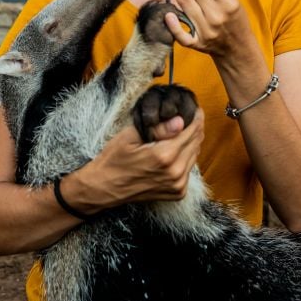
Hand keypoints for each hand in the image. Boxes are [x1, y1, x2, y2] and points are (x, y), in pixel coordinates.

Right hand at [80, 109, 204, 206]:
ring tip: (180, 131)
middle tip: (189, 116)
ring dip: (191, 142)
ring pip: (195, 155)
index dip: (196, 116)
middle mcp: (175, 172)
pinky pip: (189, 169)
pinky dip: (186, 157)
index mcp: (165, 156)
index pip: (192, 130)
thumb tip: (180, 120)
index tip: (194, 108)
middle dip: (195, 127)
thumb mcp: (130, 137)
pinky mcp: (177, 192)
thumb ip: (158, 128)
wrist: (104, 188)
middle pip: (197, 142)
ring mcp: (178, 185)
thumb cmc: (113, 160)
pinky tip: (174, 150)